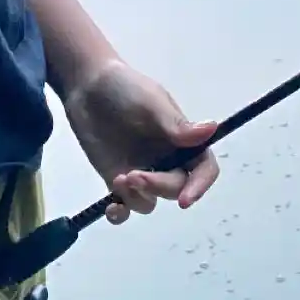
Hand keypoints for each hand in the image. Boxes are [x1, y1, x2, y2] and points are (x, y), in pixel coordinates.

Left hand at [62, 60, 219, 225]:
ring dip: (136, 197)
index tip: (186, 199)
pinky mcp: (117, 179)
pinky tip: (111, 208)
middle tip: (132, 175)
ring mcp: (142, 171)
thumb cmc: (125, 88)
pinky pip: (124, 206)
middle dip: (158, 187)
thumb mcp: (151, 103)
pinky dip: (120, 214)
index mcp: (182, 141)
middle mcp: (167, 160)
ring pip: (150, 201)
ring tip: (118, 178)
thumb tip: (211, 129)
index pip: (203, 169)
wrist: (88, 85)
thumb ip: (176, 125)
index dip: (200, 185)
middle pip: (176, 188)